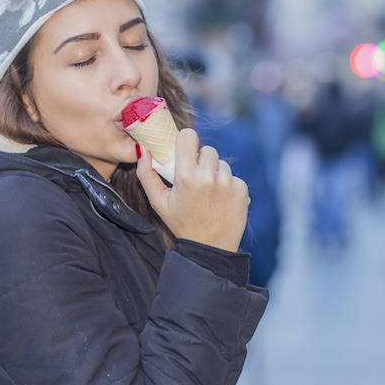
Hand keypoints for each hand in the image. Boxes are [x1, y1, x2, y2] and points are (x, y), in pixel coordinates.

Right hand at [136, 128, 248, 251]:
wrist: (210, 248)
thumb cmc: (181, 223)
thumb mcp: (158, 202)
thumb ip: (145, 174)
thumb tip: (143, 149)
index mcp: (186, 177)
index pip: (189, 136)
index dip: (186, 141)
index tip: (184, 150)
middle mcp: (209, 176)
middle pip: (206, 149)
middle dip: (200, 161)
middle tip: (195, 180)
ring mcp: (228, 182)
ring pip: (221, 162)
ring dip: (215, 172)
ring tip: (208, 193)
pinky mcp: (241, 189)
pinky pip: (233, 176)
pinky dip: (227, 185)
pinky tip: (220, 200)